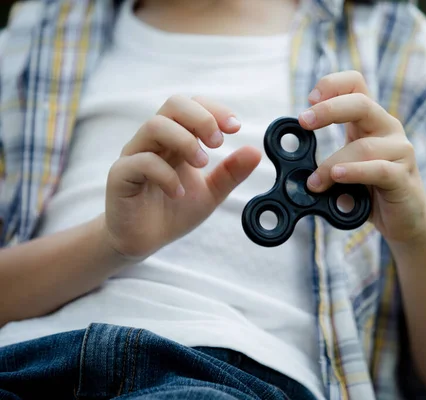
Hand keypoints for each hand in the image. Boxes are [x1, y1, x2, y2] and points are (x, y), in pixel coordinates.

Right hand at [104, 95, 260, 258]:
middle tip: (218, 144)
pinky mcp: (120, 176)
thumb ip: (231, 173)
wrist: (144, 241)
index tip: (235, 127)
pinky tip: (179, 193)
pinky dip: (167, 175)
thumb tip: (256, 151)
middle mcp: (154, 141)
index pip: (192, 105)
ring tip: (202, 164)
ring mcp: (135, 155)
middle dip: (202, 118)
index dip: (214, 109)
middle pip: (173, 104)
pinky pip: (141, 162)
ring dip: (185, 141)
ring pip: (154, 126)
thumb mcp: (211, 192)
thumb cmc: (174, 211)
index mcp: (176, 138)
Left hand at [298, 71, 425, 244]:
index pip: (355, 84)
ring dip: (332, 163)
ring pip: (364, 146)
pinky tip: (338, 177)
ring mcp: (400, 151)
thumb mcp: (345, 168)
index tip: (309, 100)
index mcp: (370, 120)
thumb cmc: (371, 190)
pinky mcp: (404, 176)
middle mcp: (388, 128)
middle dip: (329, 109)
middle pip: (361, 103)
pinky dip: (355, 172)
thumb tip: (294, 168)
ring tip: (314, 182)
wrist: (405, 219)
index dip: (332, 84)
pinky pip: (379, 169)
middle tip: (303, 121)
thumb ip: (326, 162)